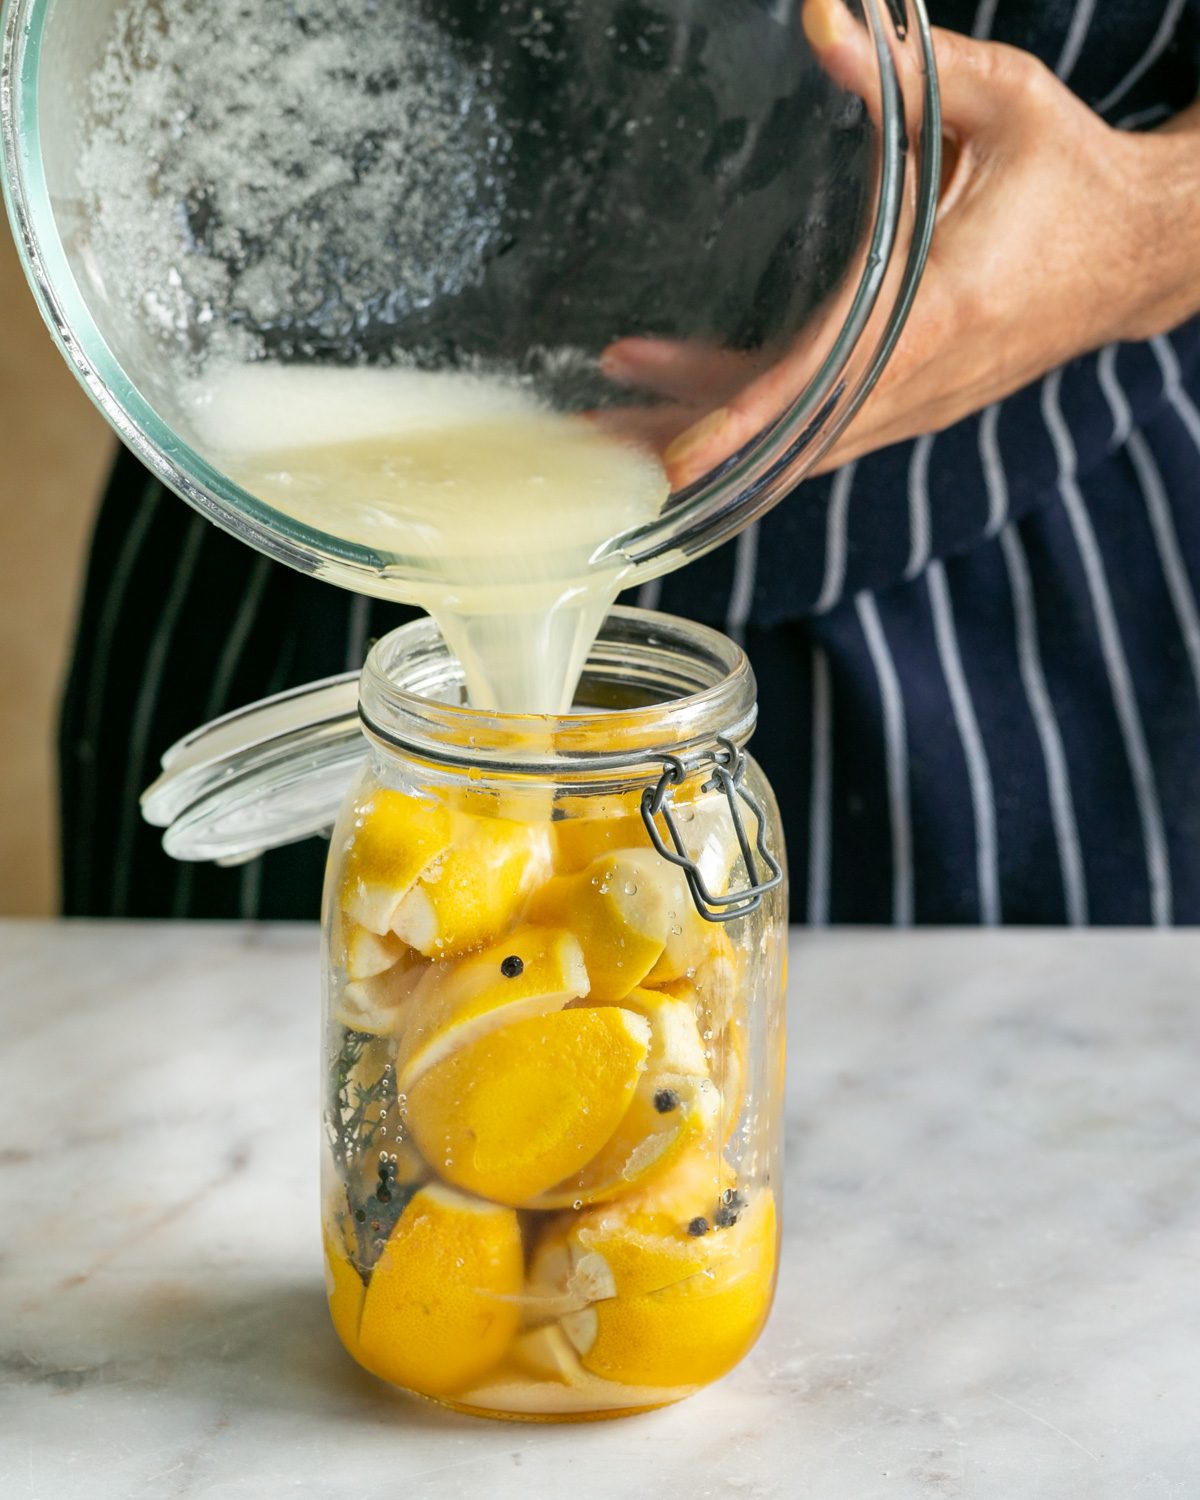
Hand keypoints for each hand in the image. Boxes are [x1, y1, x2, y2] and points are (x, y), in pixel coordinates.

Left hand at [603, 4, 1199, 486]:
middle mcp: (918, 378)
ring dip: (708, 445)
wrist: (1136, 253)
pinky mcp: (911, 406)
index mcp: (935, 310)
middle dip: (692, 447)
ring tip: (614, 435)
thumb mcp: (999, 105)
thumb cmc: (1071, 176)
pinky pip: (817, 435)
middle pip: (787, 437)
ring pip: (795, 448)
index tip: (680, 451)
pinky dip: (750, 431)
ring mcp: (914, 404)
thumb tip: (823, 17)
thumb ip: (907, 72)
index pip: (823, 379)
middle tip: (596, 450)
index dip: (747, 418)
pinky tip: (685, 409)